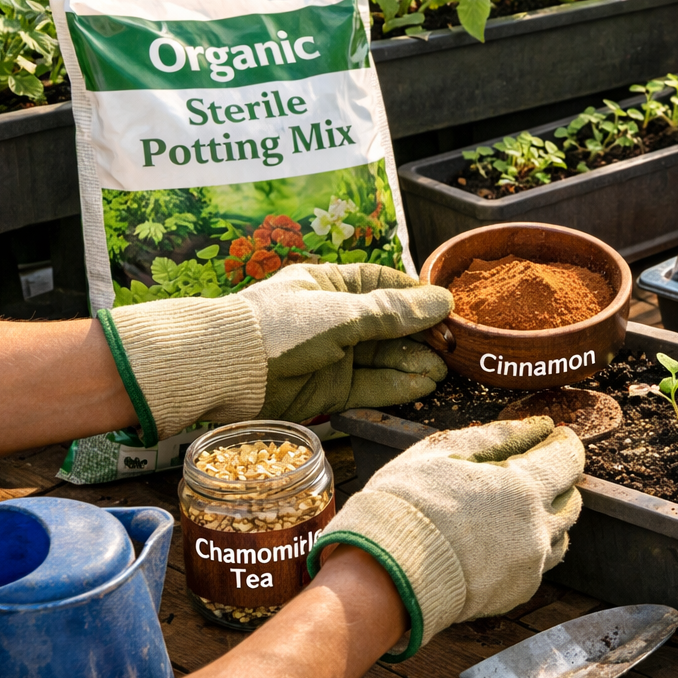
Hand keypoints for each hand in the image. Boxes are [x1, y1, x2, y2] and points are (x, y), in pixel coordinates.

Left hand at [100, 263, 451, 441]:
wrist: (222, 370)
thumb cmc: (277, 327)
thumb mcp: (341, 313)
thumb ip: (393, 313)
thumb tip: (444, 302)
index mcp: (331, 285)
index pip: (386, 285)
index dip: (418, 297)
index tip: (449, 308)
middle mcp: (334, 319)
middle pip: (390, 325)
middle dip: (423, 335)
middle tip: (456, 346)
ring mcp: (332, 356)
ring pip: (385, 358)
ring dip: (416, 363)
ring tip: (447, 370)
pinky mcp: (329, 391)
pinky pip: (372, 387)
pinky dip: (398, 387)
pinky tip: (425, 386)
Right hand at [310, 416, 583, 658]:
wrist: (382, 574)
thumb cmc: (406, 506)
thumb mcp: (444, 453)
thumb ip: (498, 436)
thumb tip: (537, 427)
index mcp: (523, 489)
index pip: (569, 460)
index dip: (564, 444)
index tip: (552, 438)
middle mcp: (536, 530)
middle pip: (571, 499)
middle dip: (558, 481)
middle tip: (531, 470)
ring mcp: (529, 565)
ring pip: (560, 535)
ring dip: (549, 517)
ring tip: (515, 507)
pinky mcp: (516, 593)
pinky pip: (539, 565)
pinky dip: (531, 548)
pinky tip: (500, 540)